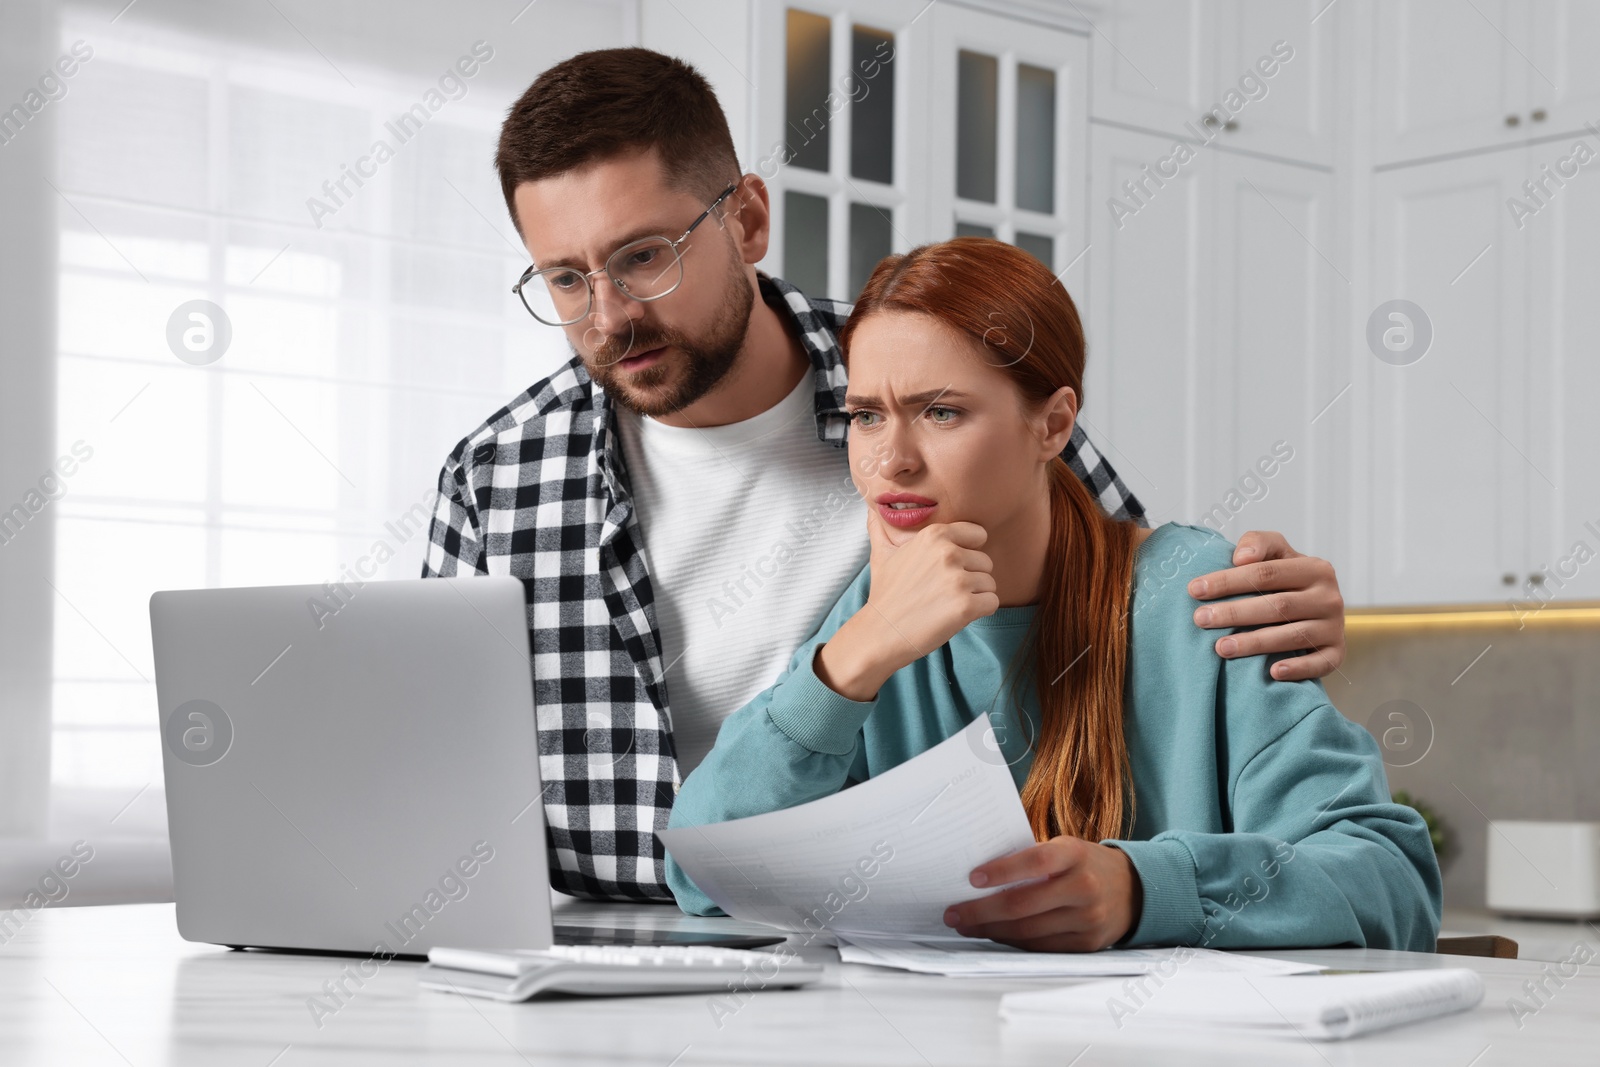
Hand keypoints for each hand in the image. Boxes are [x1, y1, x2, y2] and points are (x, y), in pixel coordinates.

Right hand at [814, 512, 997, 700]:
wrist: (880, 633)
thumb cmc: (885, 594)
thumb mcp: (882, 554)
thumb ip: (881, 529)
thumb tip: (872, 510)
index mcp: (934, 535)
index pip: (978, 534)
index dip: (967, 553)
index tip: (950, 568)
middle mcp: (948, 553)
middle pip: (985, 562)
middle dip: (971, 578)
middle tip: (943, 592)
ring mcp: (958, 580)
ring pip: (990, 584)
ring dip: (974, 596)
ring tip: (947, 604)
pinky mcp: (965, 606)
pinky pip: (992, 603)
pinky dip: (979, 612)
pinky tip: (955, 615)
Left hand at [942, 837, 1141, 951]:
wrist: (1134, 890)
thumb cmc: (1084, 864)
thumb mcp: (1065, 849)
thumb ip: (1031, 859)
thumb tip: (979, 877)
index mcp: (1075, 854)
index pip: (1034, 862)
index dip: (1002, 871)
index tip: (971, 878)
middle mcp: (1084, 887)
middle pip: (1023, 905)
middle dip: (981, 911)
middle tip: (953, 913)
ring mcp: (1088, 919)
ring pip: (1028, 931)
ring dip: (991, 930)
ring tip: (966, 925)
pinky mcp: (1087, 944)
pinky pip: (1041, 947)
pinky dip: (1013, 942)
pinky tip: (994, 934)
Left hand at [1187, 530, 1344, 681]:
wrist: (1316, 611)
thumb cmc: (1285, 581)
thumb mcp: (1275, 555)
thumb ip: (1258, 544)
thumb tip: (1241, 558)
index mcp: (1314, 569)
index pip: (1266, 573)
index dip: (1228, 581)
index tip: (1195, 589)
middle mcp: (1329, 597)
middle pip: (1277, 605)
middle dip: (1234, 612)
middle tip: (1200, 619)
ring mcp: (1334, 627)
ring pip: (1292, 636)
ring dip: (1254, 643)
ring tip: (1220, 647)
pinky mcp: (1336, 653)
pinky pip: (1319, 663)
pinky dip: (1297, 669)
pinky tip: (1271, 672)